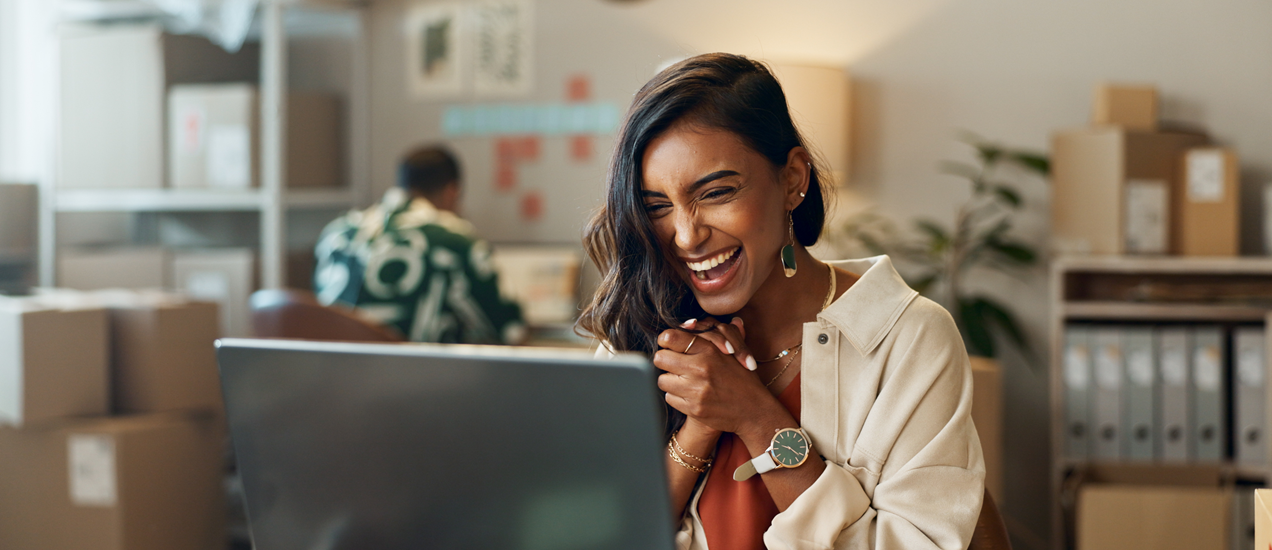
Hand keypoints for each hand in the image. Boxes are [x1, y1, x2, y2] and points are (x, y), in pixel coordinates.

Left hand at [654, 321, 782, 434]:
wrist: (754, 411)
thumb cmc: (743, 379)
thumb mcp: (736, 352)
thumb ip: (720, 334)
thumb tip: (704, 321)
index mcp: (709, 350)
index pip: (670, 337)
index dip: (666, 341)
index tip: (670, 346)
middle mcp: (701, 369)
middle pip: (660, 358)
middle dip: (665, 361)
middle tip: (674, 365)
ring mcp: (696, 390)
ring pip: (662, 380)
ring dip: (670, 381)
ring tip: (684, 381)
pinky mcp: (693, 408)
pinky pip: (669, 398)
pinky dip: (676, 397)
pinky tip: (689, 395)